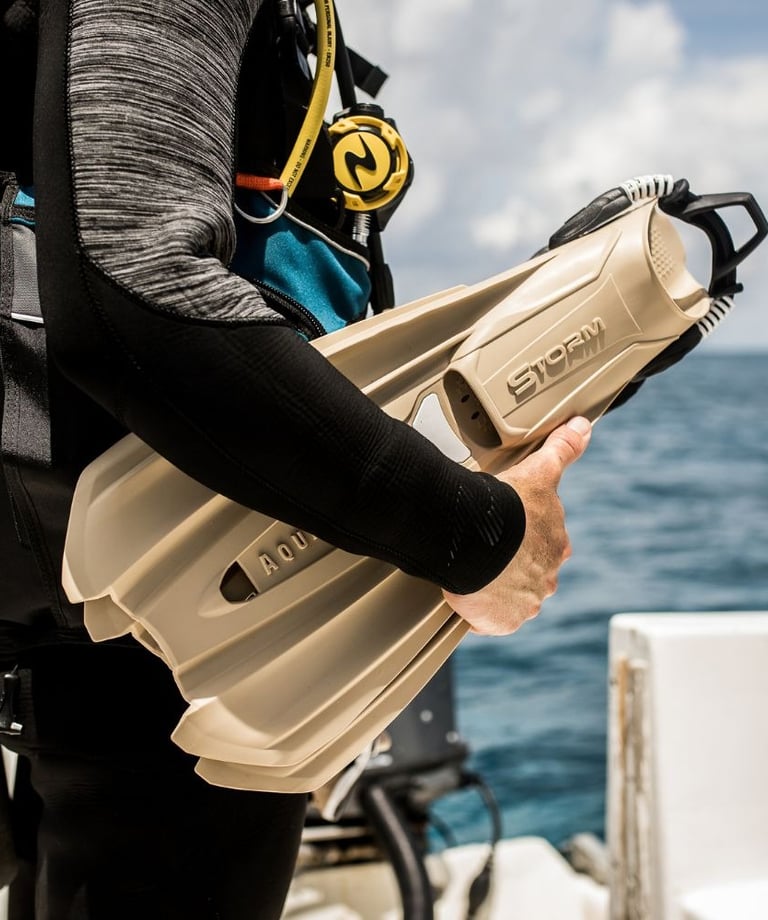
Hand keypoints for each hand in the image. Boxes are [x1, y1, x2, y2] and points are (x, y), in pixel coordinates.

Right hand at [443, 417, 591, 635]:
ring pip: (511, 597)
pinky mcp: (501, 622)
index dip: (525, 537)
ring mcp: (525, 603)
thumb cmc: (508, 507)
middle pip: (529, 573)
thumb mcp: (540, 472)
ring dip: (496, 588)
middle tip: (486, 550)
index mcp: (556, 547)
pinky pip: (491, 620)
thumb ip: (563, 450)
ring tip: (473, 572)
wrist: (479, 540)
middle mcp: (547, 579)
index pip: (545, 545)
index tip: (507, 531)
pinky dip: (481, 611)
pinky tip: (467, 596)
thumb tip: (584, 425)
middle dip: (511, 565)